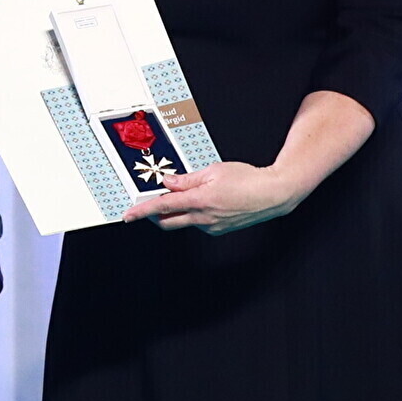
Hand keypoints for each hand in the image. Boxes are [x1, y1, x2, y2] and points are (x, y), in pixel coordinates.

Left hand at [123, 160, 303, 235]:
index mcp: (199, 200)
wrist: (272, 194)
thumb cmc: (248, 179)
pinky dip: (192, 214)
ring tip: (185, 195)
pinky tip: (203, 202)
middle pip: (167, 221)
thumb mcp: (214, 170)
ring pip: (183, 221)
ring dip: (176, 212)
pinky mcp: (218, 230)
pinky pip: (197, 223)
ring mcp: (211, 226)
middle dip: (154, 214)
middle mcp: (203, 218)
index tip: (129, 214)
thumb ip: (187, 179)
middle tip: (151, 202)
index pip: (162, 207)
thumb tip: (169, 182)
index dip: (142, 211)